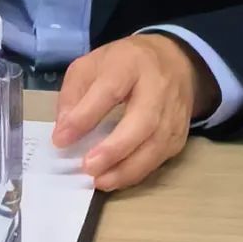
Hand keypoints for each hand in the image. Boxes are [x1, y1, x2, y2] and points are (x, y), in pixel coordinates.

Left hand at [51, 34, 216, 191]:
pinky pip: (160, 158)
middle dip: (115, 148)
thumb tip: (63, 132)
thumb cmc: (124, 63)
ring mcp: (174, 112)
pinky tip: (116, 177)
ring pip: (156, 145)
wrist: (174, 61)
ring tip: (99, 180)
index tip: (62, 140)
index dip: (86, 116)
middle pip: (143, 121)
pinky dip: (138, 172)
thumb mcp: (91, 65)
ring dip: (127, 168)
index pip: (110, 90)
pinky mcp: (181, 134)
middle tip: (88, 167)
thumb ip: (73, 94)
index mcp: (131, 63)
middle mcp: (158, 87)